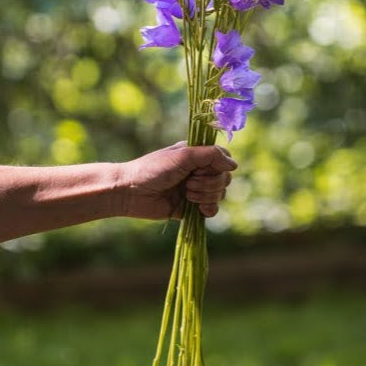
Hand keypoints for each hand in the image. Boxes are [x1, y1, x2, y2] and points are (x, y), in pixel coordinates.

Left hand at [118, 142, 236, 219]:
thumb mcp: (183, 156)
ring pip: (219, 194)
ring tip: (186, 194)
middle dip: (210, 183)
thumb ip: (210, 156)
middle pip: (224, 178)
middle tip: (189, 183)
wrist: (131, 192)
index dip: (220, 166)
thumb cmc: (153, 169)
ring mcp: (196, 189)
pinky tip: (199, 209)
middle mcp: (198, 171)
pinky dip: (209, 209)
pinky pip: (212, 209)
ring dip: (206, 195)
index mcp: (197, 155)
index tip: (203, 168)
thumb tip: (234, 165)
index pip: (223, 159)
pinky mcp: (191, 207)